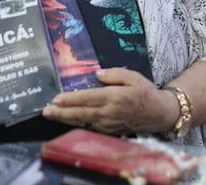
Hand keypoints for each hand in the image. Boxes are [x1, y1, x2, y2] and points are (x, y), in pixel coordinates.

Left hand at [41, 68, 177, 134]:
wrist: (159, 114)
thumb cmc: (146, 92)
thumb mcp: (133, 77)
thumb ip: (114, 74)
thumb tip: (96, 74)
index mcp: (115, 97)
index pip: (88, 98)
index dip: (71, 100)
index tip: (56, 99)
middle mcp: (110, 112)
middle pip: (81, 113)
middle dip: (62, 113)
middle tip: (46, 111)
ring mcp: (109, 124)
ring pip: (83, 122)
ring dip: (66, 119)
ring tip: (51, 115)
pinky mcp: (110, 131)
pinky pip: (90, 127)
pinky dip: (77, 124)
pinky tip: (67, 120)